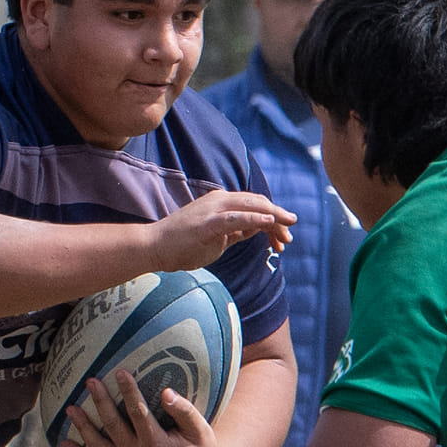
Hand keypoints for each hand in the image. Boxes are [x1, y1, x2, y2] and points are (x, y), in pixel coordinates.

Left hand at [62, 370, 235, 446]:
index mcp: (157, 444)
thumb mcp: (201, 432)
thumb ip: (184, 411)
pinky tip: (65, 443)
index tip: (120, 371)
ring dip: (82, 427)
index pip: (138, 412)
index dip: (128, 390)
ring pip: (98, 446)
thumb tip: (166, 392)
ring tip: (70, 408)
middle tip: (90, 381)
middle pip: (112, 425)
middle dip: (100, 401)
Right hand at [147, 189, 293, 271]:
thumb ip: (237, 231)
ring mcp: (214, 209)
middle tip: (291, 234)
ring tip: (288, 227)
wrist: (155, 247)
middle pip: (258, 202)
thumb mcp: (218, 238)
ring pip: (252, 206)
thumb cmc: (183, 245)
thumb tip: (256, 229)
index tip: (283, 239)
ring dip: (274, 216)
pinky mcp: (208, 222)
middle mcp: (220, 199)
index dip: (273, 218)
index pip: (254, 204)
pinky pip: (237, 218)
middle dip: (278, 217)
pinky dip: (256, 218)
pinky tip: (270, 222)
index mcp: (221, 202)